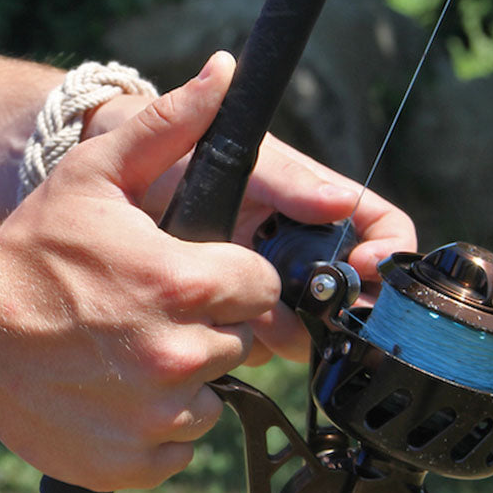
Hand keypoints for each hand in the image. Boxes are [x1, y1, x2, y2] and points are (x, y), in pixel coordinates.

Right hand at [0, 54, 280, 489]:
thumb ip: (169, 123)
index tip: (188, 276)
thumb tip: (225, 70)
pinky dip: (156, 426)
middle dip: (205, 325)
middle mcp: (179, 355)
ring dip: (183, 377)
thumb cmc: (31, 253)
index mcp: (184, 284)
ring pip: (213, 395)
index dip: (227, 277)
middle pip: (239, 340)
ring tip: (127, 352)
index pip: (261, 285)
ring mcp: (157, 416)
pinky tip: (115, 394)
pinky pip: (179, 445)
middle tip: (146, 311)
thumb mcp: (94, 174)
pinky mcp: (135, 461)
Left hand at [104, 52, 416, 363]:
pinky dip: (250, 341)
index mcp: (310, 202)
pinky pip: (258, 340)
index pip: (376, 227)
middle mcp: (294, 246)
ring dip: (289, 331)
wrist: (108, 177)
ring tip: (252, 319)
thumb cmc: (175, 150)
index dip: (385, 250)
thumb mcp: (233, 156)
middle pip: (346, 292)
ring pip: (304, 324)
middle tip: (299, 314)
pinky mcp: (229, 311)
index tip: (366, 267)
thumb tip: (342, 202)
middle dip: (332, 310)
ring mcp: (264, 282)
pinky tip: (222, 326)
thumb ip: (285, 178)